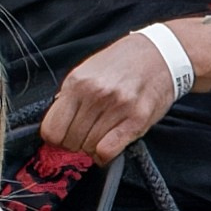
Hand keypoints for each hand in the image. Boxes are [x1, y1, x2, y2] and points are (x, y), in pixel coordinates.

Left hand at [40, 22, 210, 159]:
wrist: (159, 54)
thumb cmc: (121, 64)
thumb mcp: (87, 71)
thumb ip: (70, 97)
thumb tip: (55, 125)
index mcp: (77, 82)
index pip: (51, 129)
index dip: (56, 139)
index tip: (64, 137)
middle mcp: (95, 94)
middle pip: (71, 142)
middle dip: (75, 145)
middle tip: (86, 136)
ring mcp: (117, 107)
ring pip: (89, 149)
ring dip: (92, 148)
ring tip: (101, 136)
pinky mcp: (137, 119)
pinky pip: (108, 151)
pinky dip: (105, 155)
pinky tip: (109, 145)